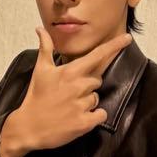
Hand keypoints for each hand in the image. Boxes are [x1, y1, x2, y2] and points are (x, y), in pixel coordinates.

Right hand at [0, 27, 131, 156]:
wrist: (27, 128)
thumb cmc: (35, 96)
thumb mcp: (41, 70)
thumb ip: (45, 47)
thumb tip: (40, 29)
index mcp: (71, 72)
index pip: (98, 55)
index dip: (114, 46)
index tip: (128, 38)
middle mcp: (79, 86)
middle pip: (97, 80)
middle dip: (88, 85)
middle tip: (70, 92)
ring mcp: (82, 105)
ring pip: (97, 98)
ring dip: (88, 102)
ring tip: (70, 106)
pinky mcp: (84, 123)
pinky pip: (101, 115)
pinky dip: (95, 117)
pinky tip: (80, 117)